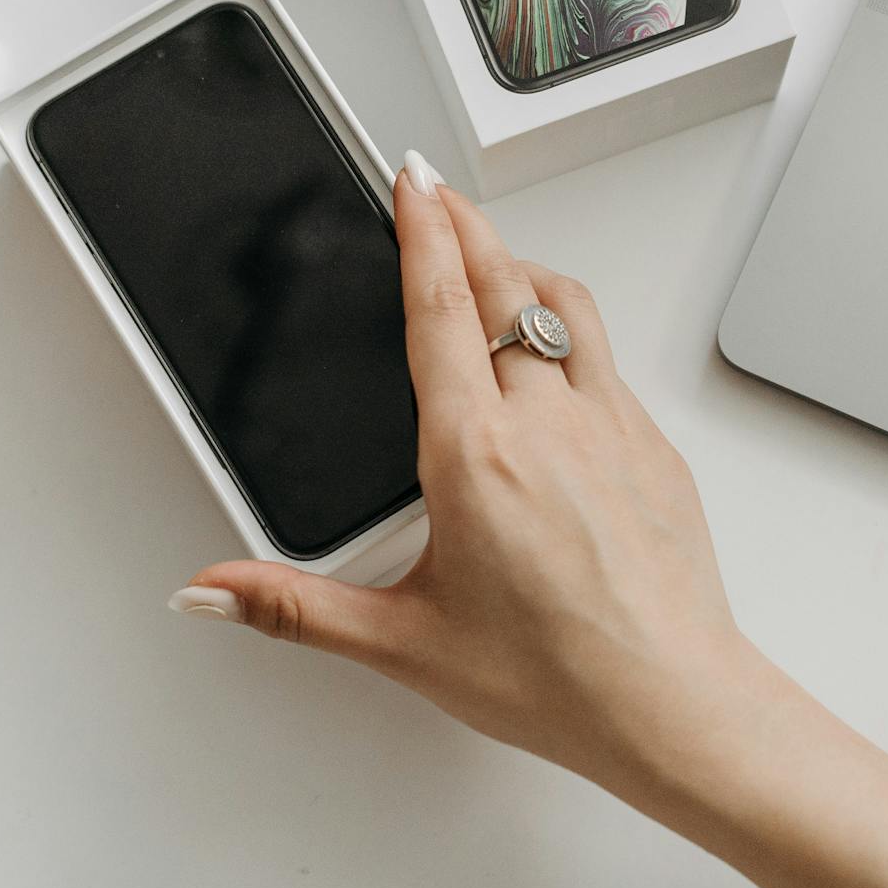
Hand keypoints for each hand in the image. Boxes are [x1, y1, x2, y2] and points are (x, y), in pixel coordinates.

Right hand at [175, 153, 887, 887]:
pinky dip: (570, 329)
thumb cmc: (557, 678)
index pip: (439, 308)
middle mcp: (548, 421)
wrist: (675, 706)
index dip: (421, 232)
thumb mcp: (402, 642)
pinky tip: (556, 357)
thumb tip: (212, 593)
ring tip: (495, 253)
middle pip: (503, 284)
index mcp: (475, 453)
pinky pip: (608, 359)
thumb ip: (294, 608)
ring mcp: (613, 426)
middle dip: (467, 225)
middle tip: (437, 190)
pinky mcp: (655, 449)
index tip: (410, 181)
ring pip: (567, 307)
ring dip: (523, 266)